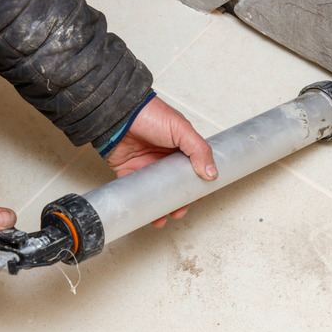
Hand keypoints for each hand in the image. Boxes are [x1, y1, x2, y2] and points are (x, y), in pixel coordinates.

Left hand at [106, 96, 216, 226]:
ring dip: (160, 207)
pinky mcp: (129, 171)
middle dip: (178, 201)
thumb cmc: (150, 114)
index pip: (192, 171)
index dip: (195, 186)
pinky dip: (141, 203)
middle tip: (179, 210)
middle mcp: (163, 158)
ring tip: (162, 217)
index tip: (198, 197)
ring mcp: (146, 166)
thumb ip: (199, 150)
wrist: (119, 114)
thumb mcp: (181, 129)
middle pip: (174, 185)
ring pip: (156, 192)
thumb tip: (212, 173)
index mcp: (179, 148)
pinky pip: (136, 191)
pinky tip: (146, 212)